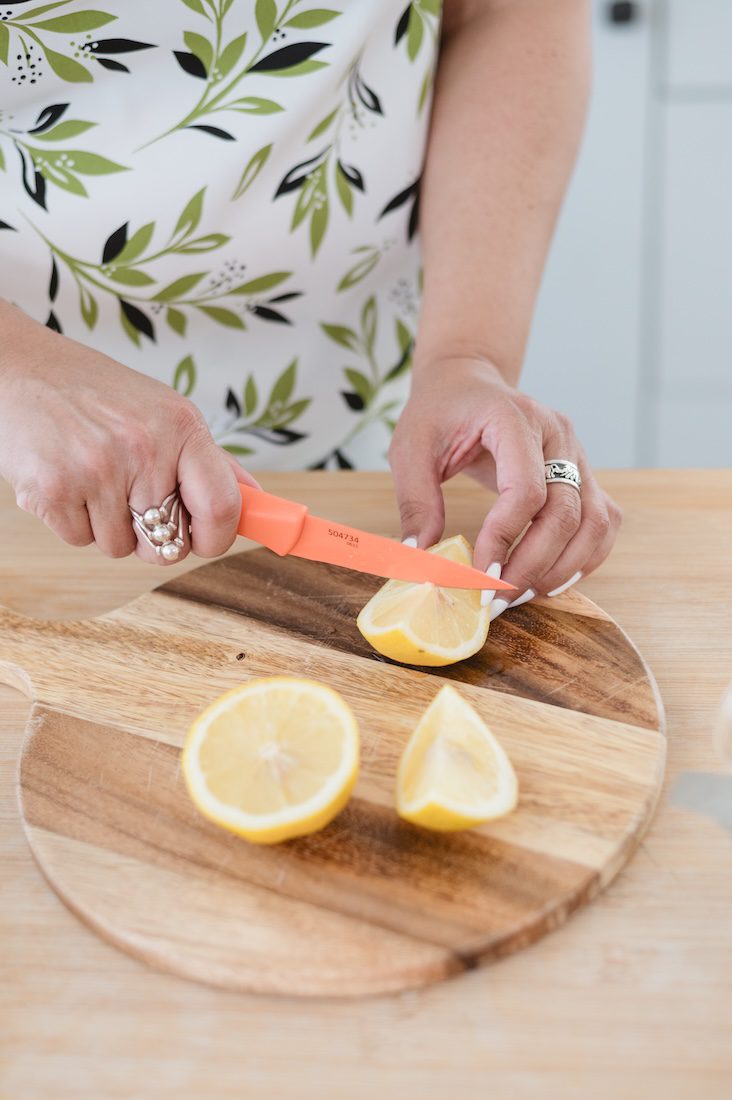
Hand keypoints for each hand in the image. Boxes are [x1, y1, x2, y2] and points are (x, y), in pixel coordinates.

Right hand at [0, 301, 258, 564]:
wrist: (18, 369)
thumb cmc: (97, 394)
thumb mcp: (163, 411)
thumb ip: (211, 462)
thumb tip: (257, 501)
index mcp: (181, 427)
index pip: (222, 506)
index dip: (217, 538)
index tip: (205, 540)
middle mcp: (144, 448)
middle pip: (168, 543)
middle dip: (152, 535)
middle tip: (131, 499)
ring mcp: (97, 470)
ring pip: (121, 547)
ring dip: (107, 526)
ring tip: (92, 477)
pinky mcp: (53, 491)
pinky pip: (80, 541)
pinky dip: (72, 521)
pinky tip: (66, 479)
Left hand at [389, 356, 620, 615]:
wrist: (468, 381)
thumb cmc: (439, 411)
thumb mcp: (411, 449)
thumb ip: (416, 502)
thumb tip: (418, 559)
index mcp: (514, 418)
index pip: (526, 489)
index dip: (505, 539)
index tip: (479, 576)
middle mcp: (557, 434)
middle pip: (566, 512)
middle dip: (532, 565)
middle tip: (497, 600)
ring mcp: (577, 452)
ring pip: (595, 522)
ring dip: (563, 568)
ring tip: (522, 596)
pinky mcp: (583, 473)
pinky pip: (603, 522)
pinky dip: (584, 558)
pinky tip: (549, 580)